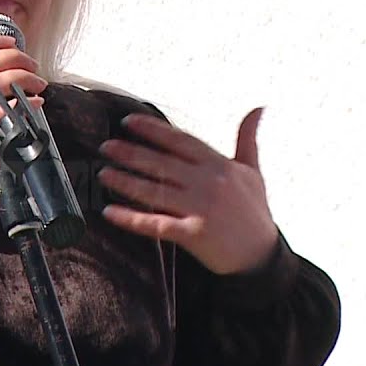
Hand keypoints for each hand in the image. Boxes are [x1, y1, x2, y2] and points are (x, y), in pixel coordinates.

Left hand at [97, 108, 278, 274]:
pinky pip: (155, 224)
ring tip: (103, 174)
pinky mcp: (193, 234)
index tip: (128, 121)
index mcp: (220, 165)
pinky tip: (110, 212)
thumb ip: (247, 139)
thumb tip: (258, 108)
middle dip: (131, 153)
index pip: (181, 141)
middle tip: (105, 146)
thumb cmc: (254, 211)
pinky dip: (131, 218)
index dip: (153, 130)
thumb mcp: (253, 171)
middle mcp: (210, 183)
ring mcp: (201, 208)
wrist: (262, 257)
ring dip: (125, 181)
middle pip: (162, 163)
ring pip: (155, 191)